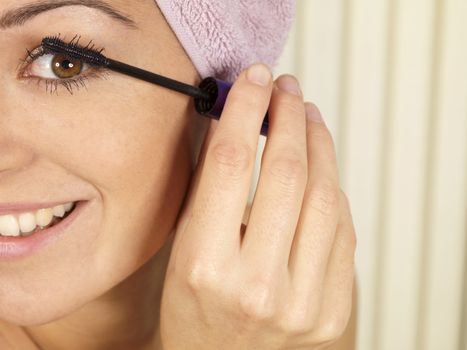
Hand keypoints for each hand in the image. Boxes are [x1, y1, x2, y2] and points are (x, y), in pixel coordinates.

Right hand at [160, 63, 355, 349]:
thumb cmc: (194, 309)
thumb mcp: (184, 250)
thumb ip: (210, 188)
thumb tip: (235, 125)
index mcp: (204, 265)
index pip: (230, 163)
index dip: (245, 109)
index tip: (255, 80)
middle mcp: (255, 285)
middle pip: (286, 173)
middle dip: (288, 118)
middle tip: (287, 91)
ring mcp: (301, 302)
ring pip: (325, 196)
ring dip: (319, 146)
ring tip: (308, 120)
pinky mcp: (331, 310)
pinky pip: (342, 230)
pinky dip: (332, 189)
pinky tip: (322, 169)